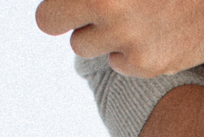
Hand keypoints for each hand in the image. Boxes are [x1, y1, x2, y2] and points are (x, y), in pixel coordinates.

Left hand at [35, 0, 203, 77]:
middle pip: (50, 21)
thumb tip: (80, 3)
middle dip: (63, 17)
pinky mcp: (145, 63)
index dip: (58, 1)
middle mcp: (109, 3)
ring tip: (128, 20)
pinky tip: (153, 36)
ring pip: (82, 45)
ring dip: (97, 35)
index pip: (49, 4)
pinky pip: (116, 64)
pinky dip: (128, 53)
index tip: (69, 4)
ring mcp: (126, 35)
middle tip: (82, 12)